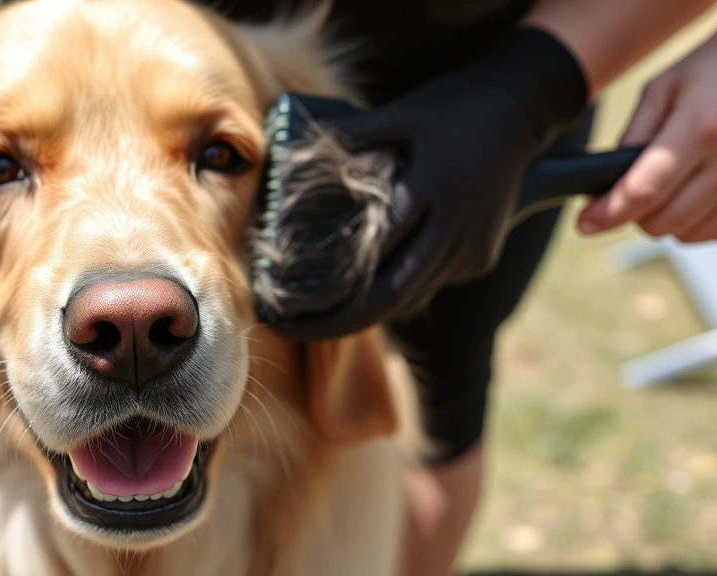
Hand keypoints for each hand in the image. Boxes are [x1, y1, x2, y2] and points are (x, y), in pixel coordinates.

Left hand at [268, 28, 587, 339]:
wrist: (526, 106)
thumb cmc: (456, 105)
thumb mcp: (402, 113)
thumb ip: (352, 135)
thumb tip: (291, 142)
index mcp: (434, 192)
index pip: (373, 254)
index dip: (325, 285)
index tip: (283, 294)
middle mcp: (455, 231)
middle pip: (390, 296)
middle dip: (335, 321)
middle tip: (287, 327)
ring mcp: (471, 250)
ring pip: (409, 299)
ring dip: (361, 314)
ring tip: (310, 320)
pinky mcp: (480, 258)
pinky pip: (428, 285)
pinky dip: (392, 292)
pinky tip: (353, 297)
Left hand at [579, 34, 716, 241]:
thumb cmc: (714, 68)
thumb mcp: (664, 90)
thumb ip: (633, 137)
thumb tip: (609, 184)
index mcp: (702, 127)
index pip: (644, 190)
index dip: (609, 213)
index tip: (586, 223)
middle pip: (666, 221)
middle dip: (637, 215)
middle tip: (633, 193)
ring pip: (691, 234)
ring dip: (670, 221)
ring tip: (670, 187)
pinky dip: (698, 221)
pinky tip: (695, 194)